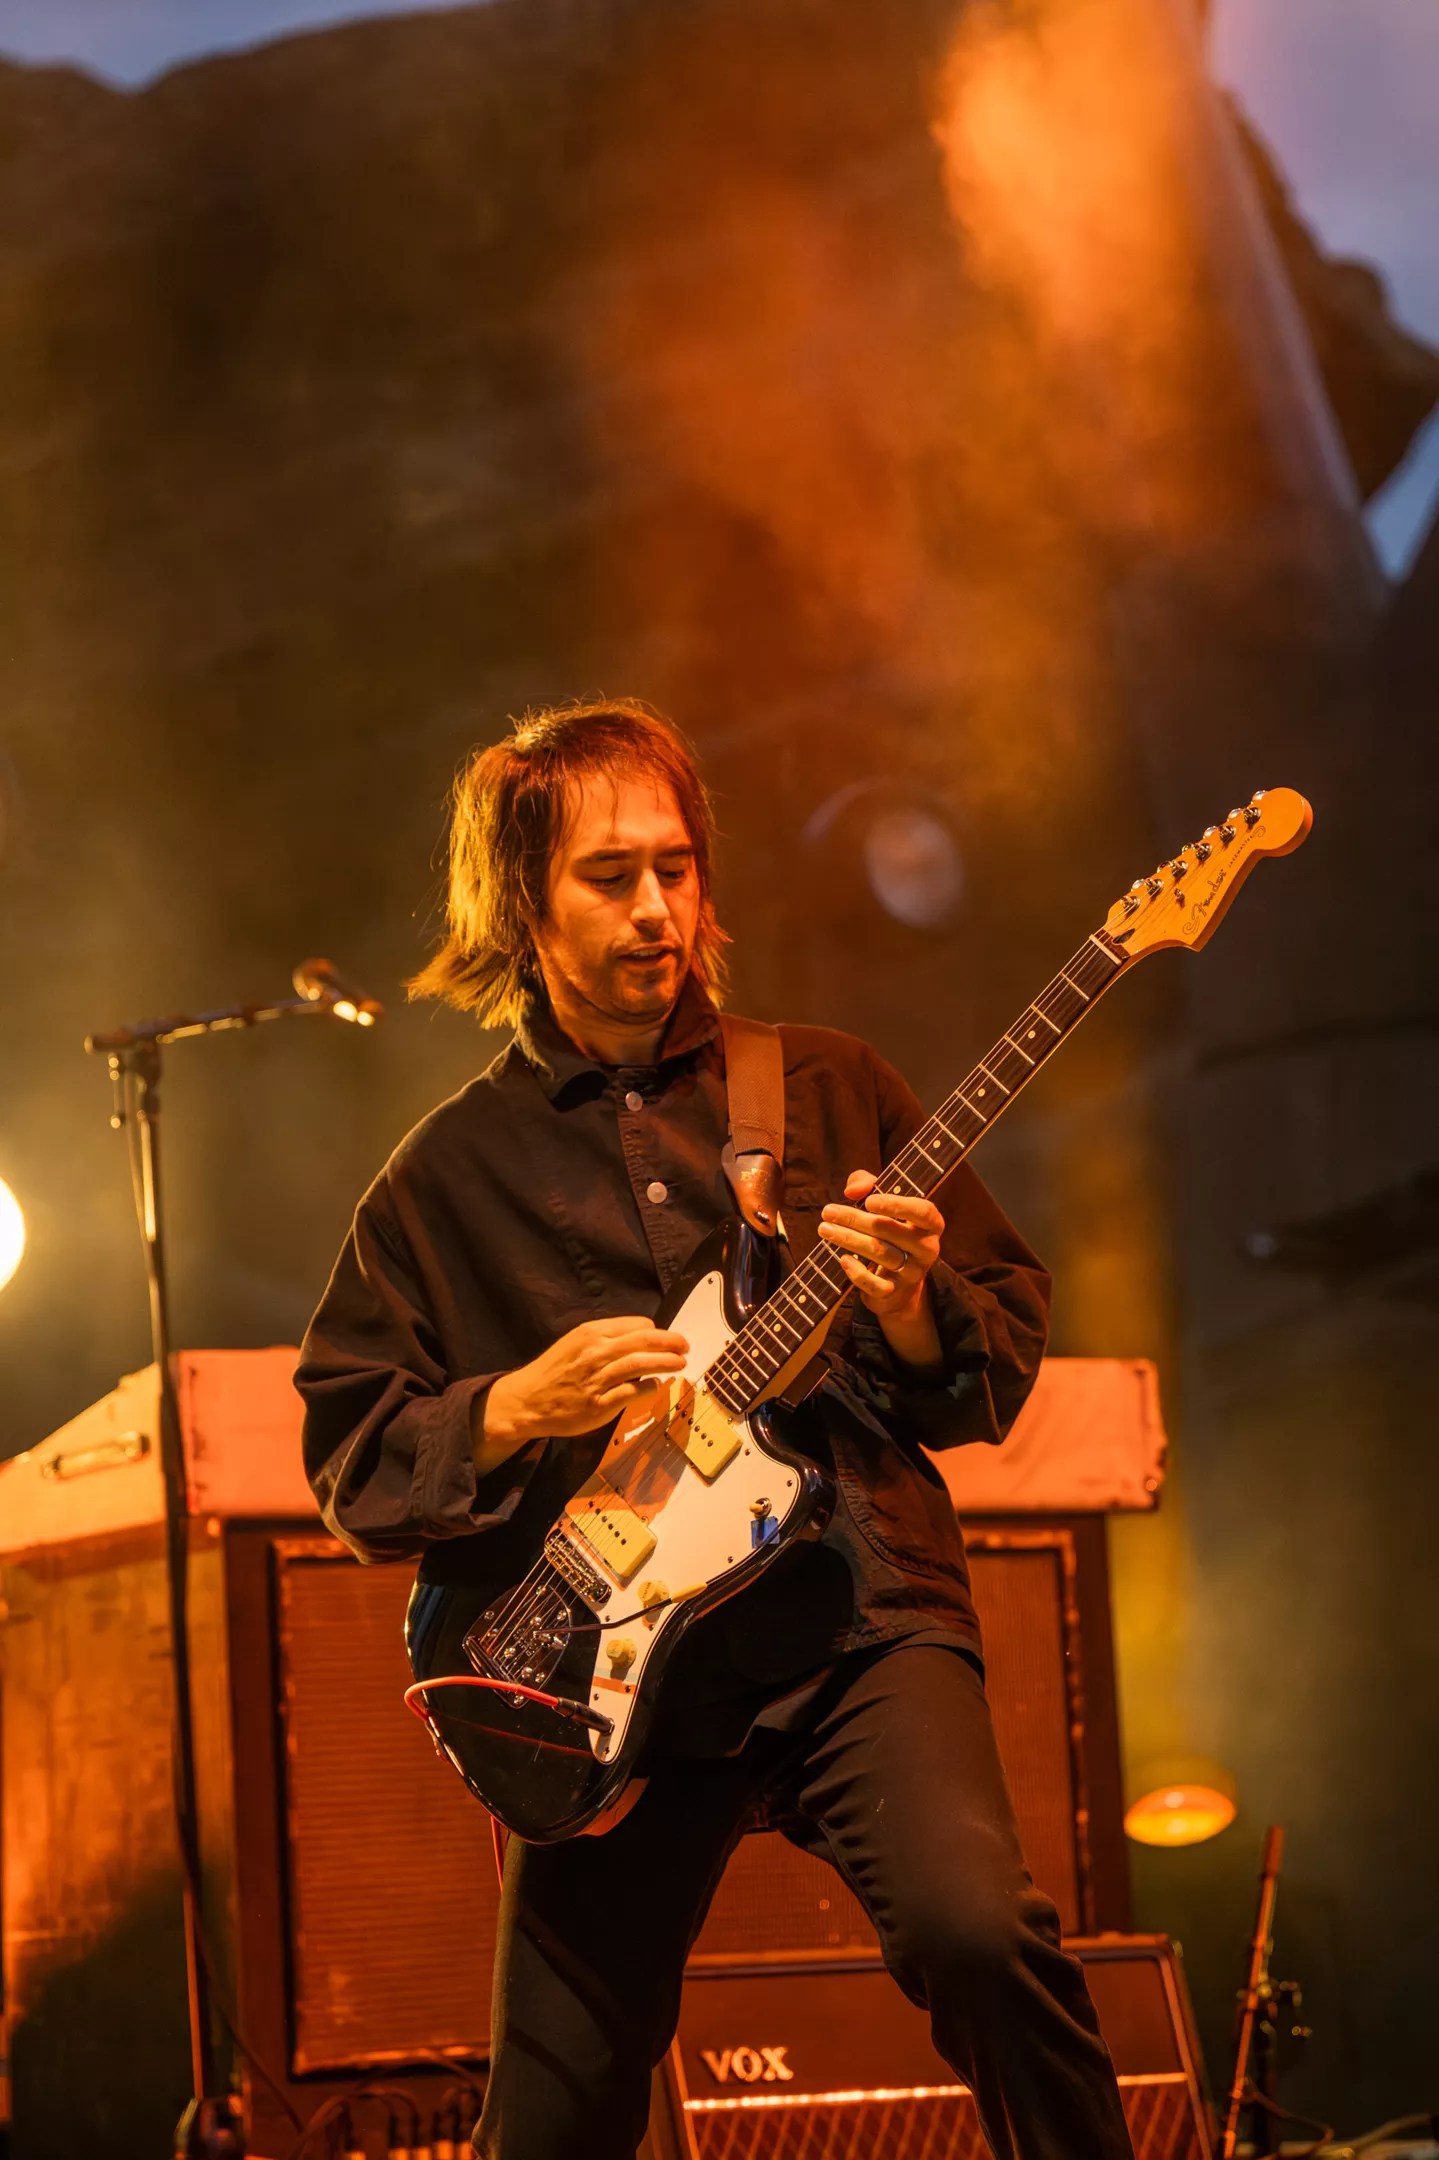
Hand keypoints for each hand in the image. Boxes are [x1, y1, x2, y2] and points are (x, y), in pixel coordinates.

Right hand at [484, 1316, 689, 1446]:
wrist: (527, 1400)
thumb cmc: (554, 1371)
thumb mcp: (576, 1343)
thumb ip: (605, 1339)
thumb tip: (640, 1337)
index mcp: (591, 1333)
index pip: (637, 1325)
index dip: (657, 1331)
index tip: (666, 1339)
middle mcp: (596, 1352)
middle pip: (644, 1340)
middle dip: (671, 1342)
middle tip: (685, 1346)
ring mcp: (598, 1378)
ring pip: (641, 1364)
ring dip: (666, 1362)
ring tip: (681, 1363)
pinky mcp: (599, 1404)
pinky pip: (631, 1391)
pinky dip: (649, 1387)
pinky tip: (657, 1386)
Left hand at [819, 1171, 944, 1321]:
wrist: (899, 1284)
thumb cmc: (890, 1231)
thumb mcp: (884, 1203)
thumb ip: (869, 1185)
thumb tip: (852, 1190)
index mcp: (931, 1223)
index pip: (921, 1212)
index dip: (896, 1205)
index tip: (869, 1201)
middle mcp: (927, 1248)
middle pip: (890, 1230)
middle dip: (855, 1219)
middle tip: (828, 1211)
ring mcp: (913, 1272)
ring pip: (880, 1253)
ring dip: (849, 1239)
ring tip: (825, 1229)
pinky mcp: (895, 1292)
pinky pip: (877, 1284)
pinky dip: (858, 1273)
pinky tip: (843, 1259)